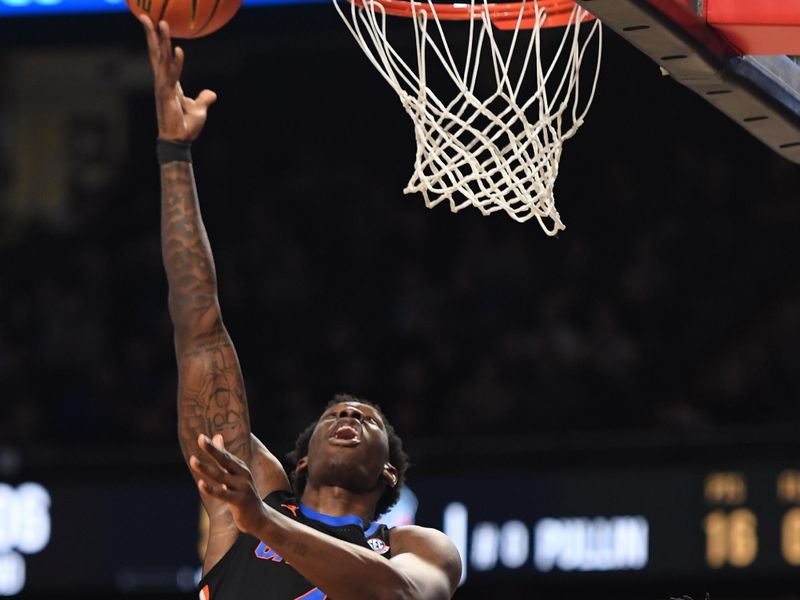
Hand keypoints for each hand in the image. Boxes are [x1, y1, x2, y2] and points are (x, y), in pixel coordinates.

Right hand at [139, 15, 216, 141]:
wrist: (180, 141)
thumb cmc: (186, 126)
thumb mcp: (199, 109)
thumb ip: (204, 99)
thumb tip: (212, 93)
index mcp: (168, 82)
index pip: (160, 57)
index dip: (157, 41)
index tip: (152, 24)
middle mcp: (162, 81)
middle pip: (155, 52)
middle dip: (151, 33)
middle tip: (146, 14)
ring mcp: (163, 87)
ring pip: (160, 59)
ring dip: (161, 40)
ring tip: (161, 22)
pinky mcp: (167, 95)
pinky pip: (173, 75)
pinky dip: (176, 63)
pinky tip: (178, 49)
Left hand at [190, 434, 268, 534]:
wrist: (259, 518)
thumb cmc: (244, 495)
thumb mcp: (236, 476)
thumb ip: (225, 458)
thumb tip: (217, 436)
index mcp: (241, 468)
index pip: (225, 455)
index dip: (213, 446)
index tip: (201, 437)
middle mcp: (243, 475)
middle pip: (225, 460)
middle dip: (212, 449)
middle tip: (200, 439)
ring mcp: (242, 487)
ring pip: (221, 476)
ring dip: (205, 468)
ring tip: (192, 460)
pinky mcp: (240, 501)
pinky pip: (223, 494)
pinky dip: (211, 489)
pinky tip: (200, 484)